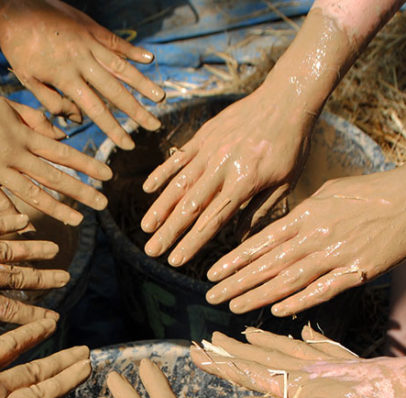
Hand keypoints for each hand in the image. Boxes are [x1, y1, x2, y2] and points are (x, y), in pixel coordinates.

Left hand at [0, 0, 164, 148]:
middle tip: (154, 126)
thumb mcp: (27, 78)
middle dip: (136, 111)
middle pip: (115, 91)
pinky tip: (150, 59)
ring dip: (143, 84)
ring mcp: (89, 42)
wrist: (14, 4)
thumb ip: (52, 101)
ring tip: (160, 98)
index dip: (114, 129)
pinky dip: (133, 51)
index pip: (96, 109)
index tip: (128, 144)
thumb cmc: (18, 46)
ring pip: (121, 66)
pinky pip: (116, 42)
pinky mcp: (92, 28)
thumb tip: (76, 120)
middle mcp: (82, 61)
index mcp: (65, 77)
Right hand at [0, 83, 111, 223]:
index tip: (107, 175)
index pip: (63, 153)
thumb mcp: (9, 106)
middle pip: (54, 176)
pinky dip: (14, 216)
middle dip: (81, 191)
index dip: (87, 165)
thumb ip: (37, 120)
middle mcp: (15, 154)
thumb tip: (62, 135)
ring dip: (57, 208)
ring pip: (32, 193)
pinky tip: (31, 228)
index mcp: (24, 135)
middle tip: (102, 204)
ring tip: (78, 220)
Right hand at [140, 84, 313, 266]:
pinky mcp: (203, 135)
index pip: (213, 221)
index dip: (192, 243)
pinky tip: (147, 189)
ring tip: (146, 228)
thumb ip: (259, 211)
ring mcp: (210, 150)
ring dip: (160, 208)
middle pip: (190, 207)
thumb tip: (239, 239)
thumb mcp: (285, 182)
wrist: (287, 97)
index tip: (175, 261)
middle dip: (169, 232)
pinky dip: (162, 172)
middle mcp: (222, 168)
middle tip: (151, 251)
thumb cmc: (292, 144)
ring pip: (179, 184)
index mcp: (245, 182)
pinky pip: (179, 157)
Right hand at [192, 325, 405, 397]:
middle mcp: (301, 368)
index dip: (221, 364)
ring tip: (244, 332)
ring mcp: (321, 362)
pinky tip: (303, 329)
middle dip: (232, 351)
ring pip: (283, 349)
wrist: (401, 390)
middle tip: (209, 339)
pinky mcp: (340, 361)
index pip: (247, 372)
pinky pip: (317, 345)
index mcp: (290, 383)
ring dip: (261, 342)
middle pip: (259, 358)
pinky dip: (307, 337)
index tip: (197, 352)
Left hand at [206, 166, 405, 315]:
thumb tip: (275, 228)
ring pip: (289, 280)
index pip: (261, 241)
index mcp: (305, 215)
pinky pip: (323, 290)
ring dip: (259, 295)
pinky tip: (277, 311)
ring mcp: (336, 254)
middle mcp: (315, 236)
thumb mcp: (327, 192)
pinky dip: (299, 301)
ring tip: (234, 306)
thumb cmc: (367, 193)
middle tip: (212, 296)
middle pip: (268, 264)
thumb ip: (299, 212)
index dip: (234, 260)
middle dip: (237, 282)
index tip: (212, 273)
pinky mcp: (358, 271)